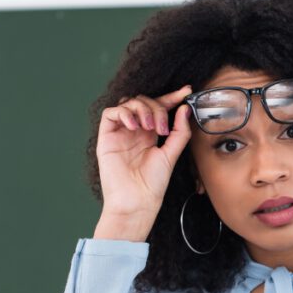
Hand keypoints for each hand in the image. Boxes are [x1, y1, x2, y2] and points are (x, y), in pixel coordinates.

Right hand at [95, 85, 193, 220]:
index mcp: (150, 134)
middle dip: (157, 107)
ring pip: (127, 103)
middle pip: (143, 102)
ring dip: (142, 109)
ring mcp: (120, 133)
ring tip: (150, 127)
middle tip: (162, 127)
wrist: (137, 201)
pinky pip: (110, 113)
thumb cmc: (152, 184)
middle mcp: (134, 131)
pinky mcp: (106, 137)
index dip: (171, 97)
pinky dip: (123, 113)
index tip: (185, 91)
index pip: (159, 107)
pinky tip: (134, 125)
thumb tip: (184, 109)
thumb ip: (179, 131)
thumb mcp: (171, 154)